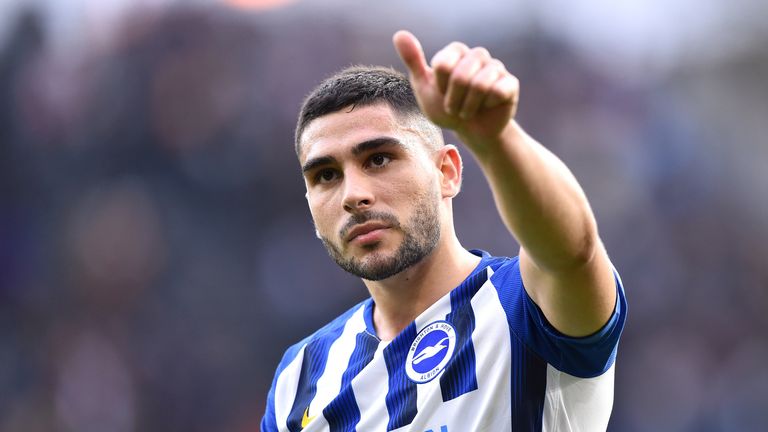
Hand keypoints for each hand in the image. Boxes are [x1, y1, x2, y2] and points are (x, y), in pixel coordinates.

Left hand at [393, 30, 519, 143]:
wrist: (472, 131)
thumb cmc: (446, 108)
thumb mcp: (425, 88)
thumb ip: (413, 61)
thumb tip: (399, 34)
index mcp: (456, 51)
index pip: (443, 64)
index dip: (440, 86)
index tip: (441, 93)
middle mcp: (477, 55)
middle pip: (461, 76)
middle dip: (453, 100)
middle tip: (454, 107)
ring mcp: (496, 68)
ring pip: (480, 85)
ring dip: (468, 107)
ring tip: (468, 111)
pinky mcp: (510, 83)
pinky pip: (498, 92)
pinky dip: (487, 107)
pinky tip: (488, 107)